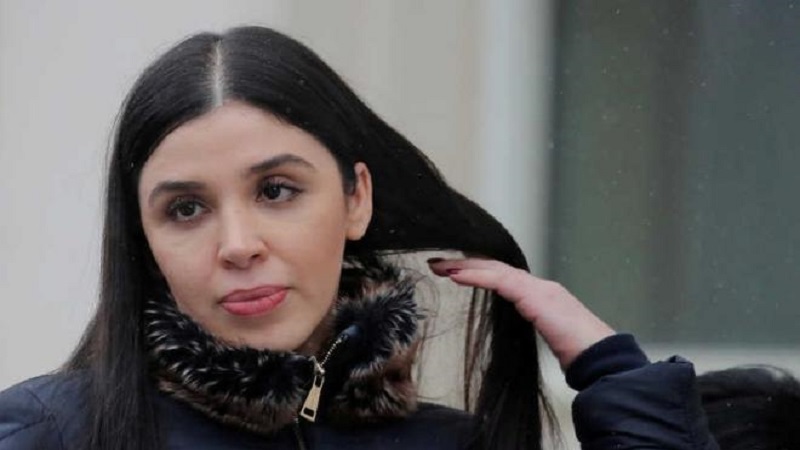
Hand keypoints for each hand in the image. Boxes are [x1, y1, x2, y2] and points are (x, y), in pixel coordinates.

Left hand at [428, 258, 614, 368]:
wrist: (597, 357)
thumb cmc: (575, 354)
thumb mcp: (543, 338)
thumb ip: (527, 328)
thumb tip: (510, 335)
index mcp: (539, 295)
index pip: (501, 276)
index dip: (475, 271)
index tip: (450, 272)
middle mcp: (538, 285)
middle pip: (494, 267)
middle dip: (464, 263)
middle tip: (436, 263)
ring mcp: (538, 288)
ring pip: (494, 269)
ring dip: (464, 266)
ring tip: (439, 266)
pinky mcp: (534, 296)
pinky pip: (499, 281)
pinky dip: (476, 276)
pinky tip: (456, 276)